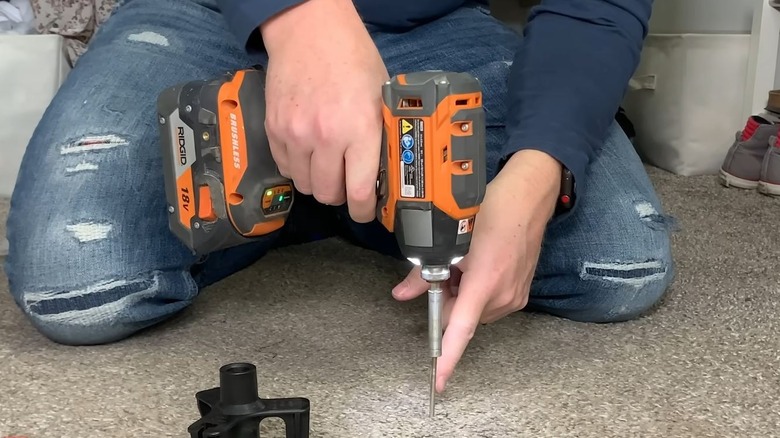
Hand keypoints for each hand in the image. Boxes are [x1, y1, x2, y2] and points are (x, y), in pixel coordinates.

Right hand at [261, 0, 389, 221]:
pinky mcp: (274, 130)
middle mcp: (325, 137)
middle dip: (340, 195)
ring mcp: (295, 134)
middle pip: (328, 194)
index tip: (366, 213)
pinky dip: (298, 167)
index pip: (359, 192)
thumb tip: (383, 172)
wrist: (309, 31)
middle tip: (347, 183)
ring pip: (305, 185)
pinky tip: (309, 151)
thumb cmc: (351, 58)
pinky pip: (285, 167)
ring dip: (317, 181)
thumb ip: (379, 136)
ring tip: (327, 165)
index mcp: (359, 129)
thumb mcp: (380, 97)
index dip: (363, 211)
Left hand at [391, 150, 561, 391]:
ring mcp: (514, 296)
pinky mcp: (520, 294)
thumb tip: (402, 294)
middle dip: (445, 301)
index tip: (438, 381)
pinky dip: (475, 292)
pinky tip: (478, 265)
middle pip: (459, 317)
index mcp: (485, 281)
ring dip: (460, 295)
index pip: (460, 329)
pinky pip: (487, 304)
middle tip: (445, 269)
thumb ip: (424, 271)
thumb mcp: (452, 237)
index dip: (447, 358)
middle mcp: (503, 295)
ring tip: (466, 262)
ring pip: (472, 311)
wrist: (529, 198)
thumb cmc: (493, 209)